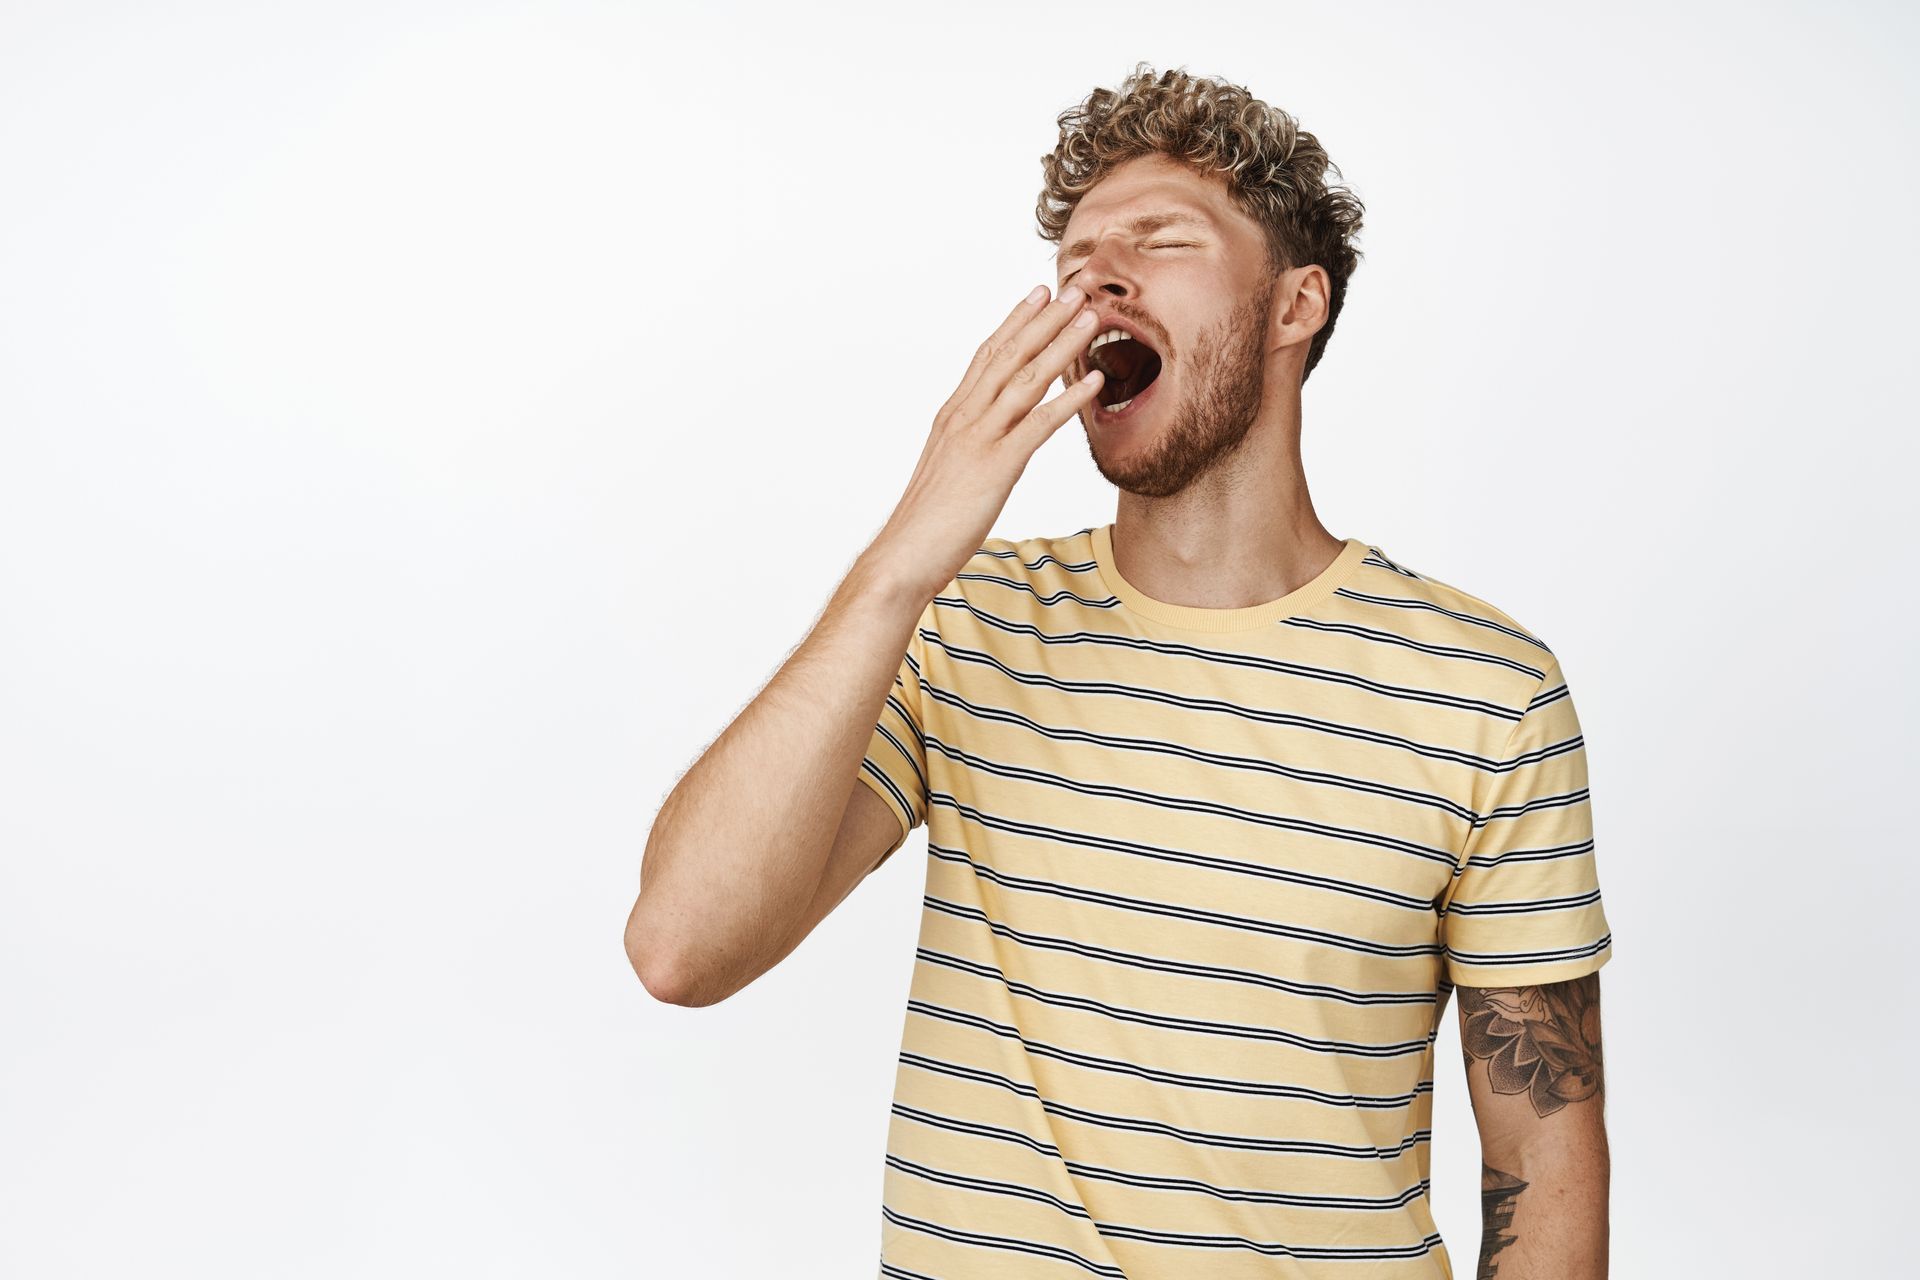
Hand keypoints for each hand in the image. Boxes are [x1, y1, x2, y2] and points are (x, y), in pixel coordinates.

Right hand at [864, 285, 1104, 603]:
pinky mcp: (995, 467)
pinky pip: (1037, 425)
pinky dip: (1068, 399)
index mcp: (953, 416)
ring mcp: (979, 439)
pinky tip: (1094, 381)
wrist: (903, 556)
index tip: (1037, 295)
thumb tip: (992, 443)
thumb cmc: (926, 525)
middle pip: (1009, 356)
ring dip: (1061, 345)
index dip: (1014, 323)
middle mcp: (964, 418)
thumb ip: (971, 448)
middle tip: (1074, 288)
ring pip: (1025, 380)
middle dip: (1044, 319)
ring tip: (1091, 317)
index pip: (987, 357)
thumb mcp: (951, 472)